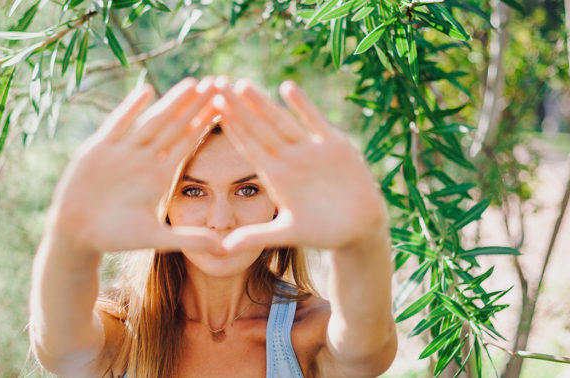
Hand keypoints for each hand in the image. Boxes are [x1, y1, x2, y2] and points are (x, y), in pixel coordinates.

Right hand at [49, 77, 222, 253]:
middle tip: (219, 82)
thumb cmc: (116, 237)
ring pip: (152, 121)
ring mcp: (122, 152)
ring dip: (172, 103)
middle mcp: (144, 159)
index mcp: (160, 175)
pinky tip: (146, 91)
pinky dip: (131, 109)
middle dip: (196, 105)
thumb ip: (191, 240)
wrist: (77, 234)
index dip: (206, 124)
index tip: (228, 105)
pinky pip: (118, 125)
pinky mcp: (98, 150)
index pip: (188, 144)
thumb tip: (227, 251)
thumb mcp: (156, 239)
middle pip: (175, 126)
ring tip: (193, 84)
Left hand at [212, 78, 387, 252]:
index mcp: (275, 176)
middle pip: (259, 127)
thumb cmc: (323, 232)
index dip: (230, 127)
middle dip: (239, 106)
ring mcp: (311, 150)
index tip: (209, 108)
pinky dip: (303, 106)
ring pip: (282, 121)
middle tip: (217, 82)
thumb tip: (223, 249)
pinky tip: (287, 87)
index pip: (247, 146)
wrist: (360, 228)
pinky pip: (315, 122)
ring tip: (243, 84)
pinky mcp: (335, 146)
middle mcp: (289, 159)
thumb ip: (257, 236)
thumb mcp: (288, 234)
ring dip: (263, 103)